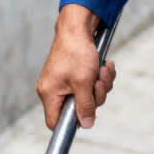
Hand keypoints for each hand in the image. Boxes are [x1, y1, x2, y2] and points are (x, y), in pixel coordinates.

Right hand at [36, 4, 115, 129]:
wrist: (78, 28)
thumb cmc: (76, 51)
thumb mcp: (83, 82)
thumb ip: (85, 106)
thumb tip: (86, 125)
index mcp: (49, 94)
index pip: (55, 122)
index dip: (70, 124)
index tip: (87, 116)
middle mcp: (53, 90)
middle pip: (77, 109)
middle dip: (95, 96)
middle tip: (99, 82)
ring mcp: (63, 82)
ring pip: (87, 96)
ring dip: (100, 84)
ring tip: (102, 69)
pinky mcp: (73, 75)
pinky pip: (89, 85)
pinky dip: (99, 77)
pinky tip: (103, 66)